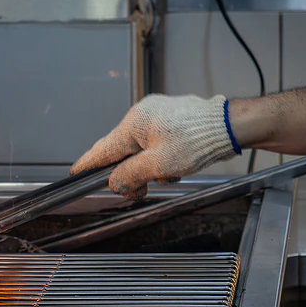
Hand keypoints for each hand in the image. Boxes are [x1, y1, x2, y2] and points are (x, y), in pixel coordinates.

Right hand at [71, 94, 237, 196]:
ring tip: (169, 173)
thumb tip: (115, 183)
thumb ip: (131, 176)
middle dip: (131, 174)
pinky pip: (155, 144)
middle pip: (122, 152)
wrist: (229, 126)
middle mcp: (142, 116)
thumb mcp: (159, 165)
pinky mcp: (170, 120)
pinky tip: (176, 165)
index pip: (102, 149)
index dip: (88, 165)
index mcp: (133, 124)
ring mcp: (157, 116)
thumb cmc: (197, 139)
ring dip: (150, 168)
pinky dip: (161, 159)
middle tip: (142, 190)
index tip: (76, 174)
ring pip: (141, 151)